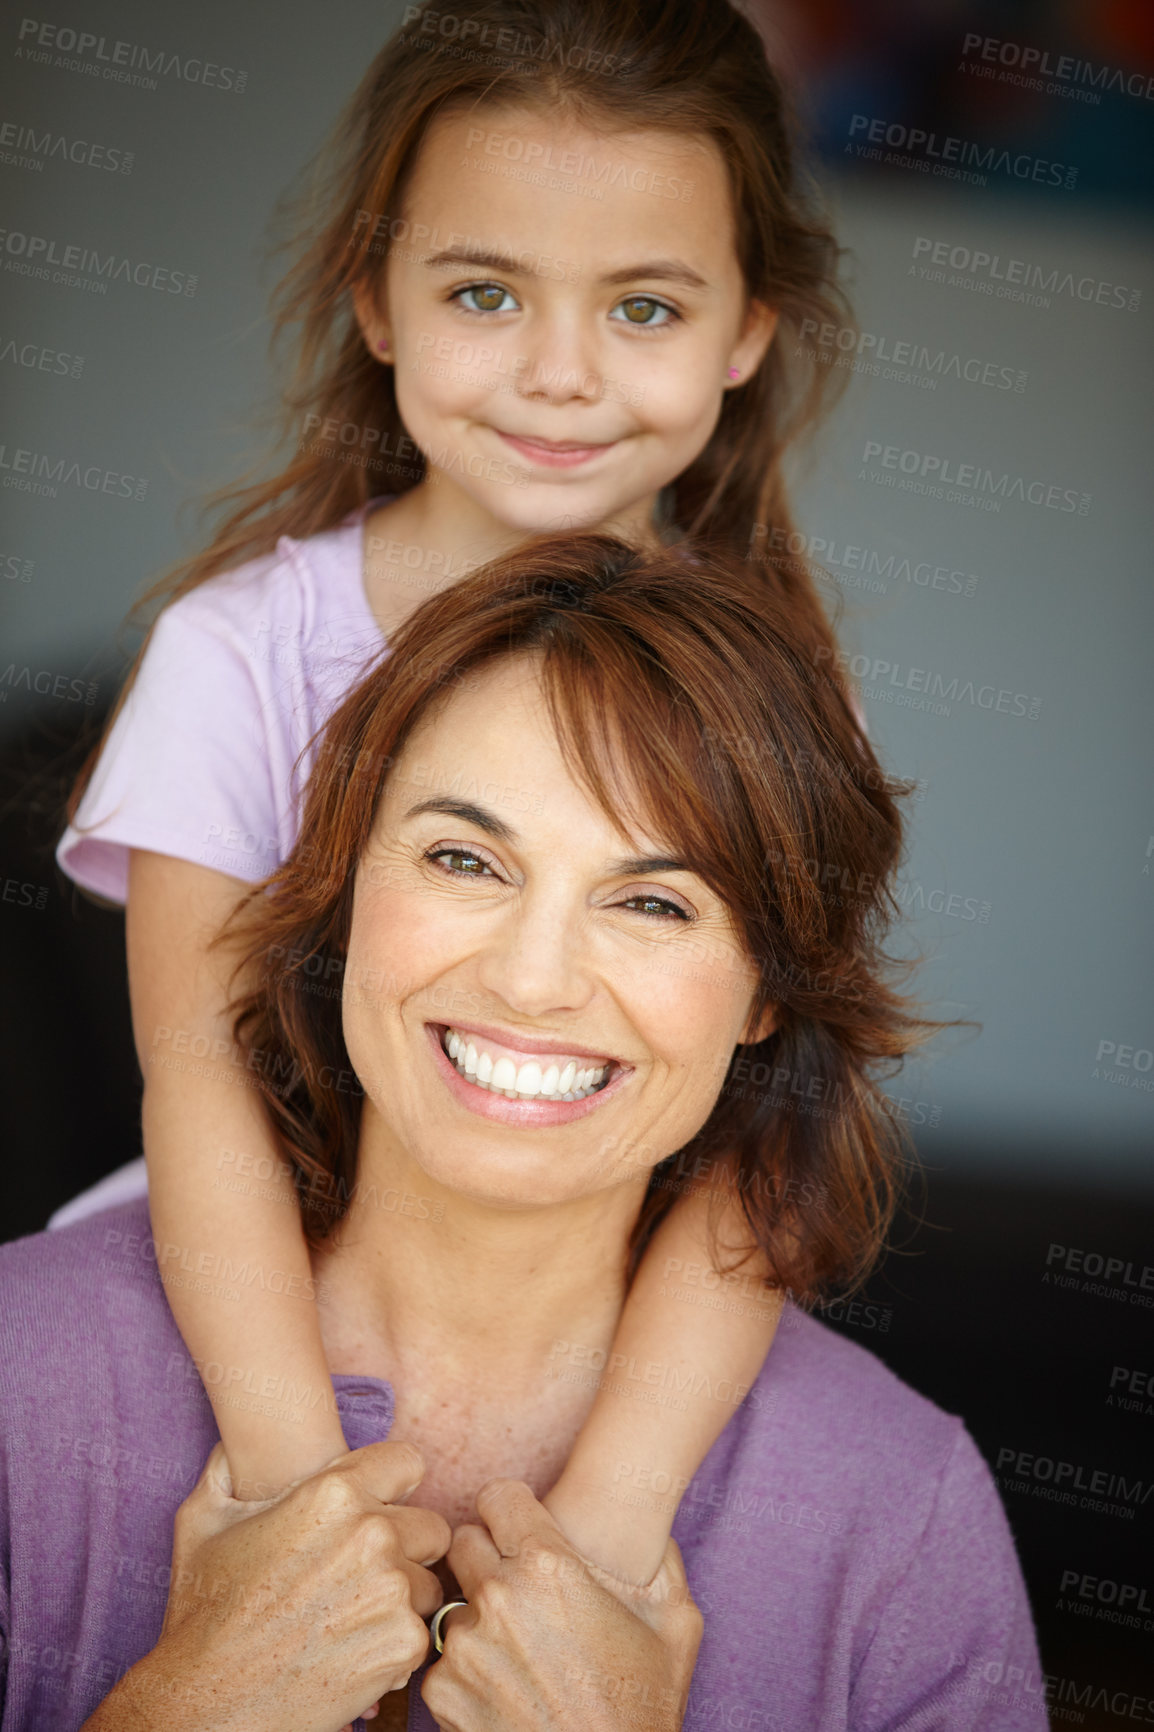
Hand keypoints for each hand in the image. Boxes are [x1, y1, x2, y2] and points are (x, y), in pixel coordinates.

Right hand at [98, 1439, 449, 1731]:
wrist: (206, 1705)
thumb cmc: (203, 1613)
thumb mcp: (202, 1523)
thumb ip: (227, 1471)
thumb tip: (234, 1446)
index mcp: (334, 1493)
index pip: (408, 1463)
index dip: (393, 1486)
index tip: (378, 1508)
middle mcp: (372, 1534)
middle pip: (430, 1526)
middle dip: (405, 1546)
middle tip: (364, 1574)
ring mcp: (393, 1591)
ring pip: (428, 1583)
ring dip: (403, 1598)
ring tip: (353, 1617)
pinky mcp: (403, 1644)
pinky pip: (421, 1632)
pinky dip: (395, 1644)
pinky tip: (353, 1651)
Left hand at [422, 1479, 702, 1731]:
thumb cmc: (643, 1710)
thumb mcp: (676, 1626)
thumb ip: (660, 1563)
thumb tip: (648, 1531)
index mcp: (549, 1566)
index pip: (498, 1496)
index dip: (513, 1511)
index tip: (523, 1528)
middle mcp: (498, 1597)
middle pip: (464, 1540)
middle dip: (488, 1555)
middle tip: (517, 1585)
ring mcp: (465, 1646)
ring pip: (453, 1600)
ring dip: (477, 1615)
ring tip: (517, 1646)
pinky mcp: (444, 1692)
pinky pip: (445, 1657)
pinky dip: (468, 1666)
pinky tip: (505, 1686)